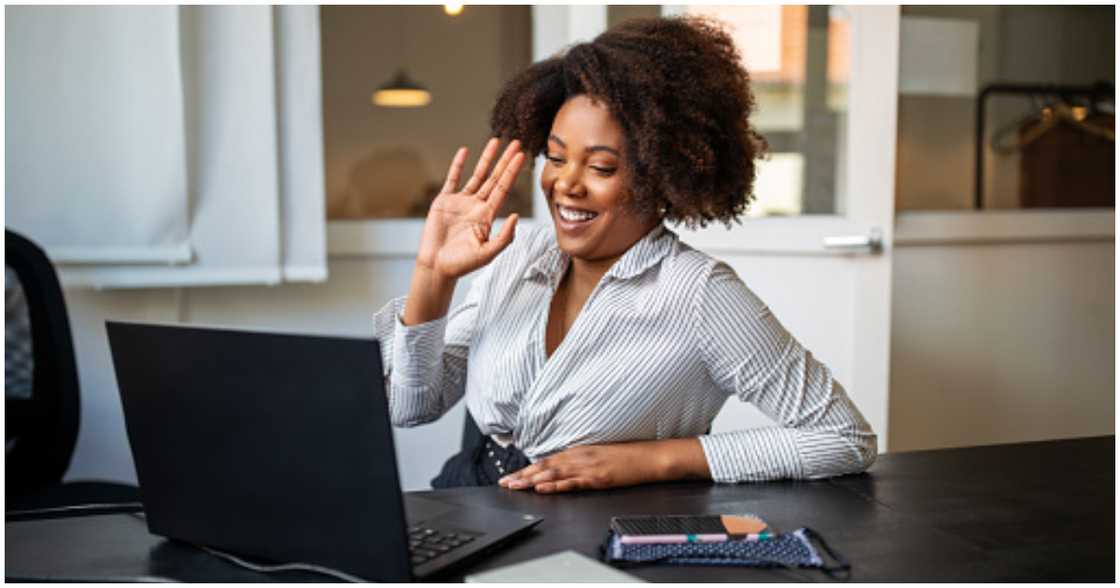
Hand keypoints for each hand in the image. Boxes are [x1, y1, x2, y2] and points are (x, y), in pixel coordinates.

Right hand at [416, 138, 525, 280]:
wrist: (437, 267)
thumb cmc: (462, 264)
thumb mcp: (488, 253)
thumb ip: (504, 237)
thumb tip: (517, 216)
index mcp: (488, 216)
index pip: (504, 188)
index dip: (512, 172)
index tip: (521, 156)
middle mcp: (477, 206)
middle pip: (495, 177)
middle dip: (505, 161)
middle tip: (516, 143)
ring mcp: (461, 202)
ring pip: (477, 175)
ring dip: (486, 158)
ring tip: (496, 141)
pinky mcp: (444, 201)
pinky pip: (452, 179)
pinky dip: (458, 165)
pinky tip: (465, 151)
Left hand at [497, 438, 710, 493]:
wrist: (650, 456)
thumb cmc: (627, 456)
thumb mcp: (600, 454)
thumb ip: (580, 460)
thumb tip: (561, 469)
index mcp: (580, 450)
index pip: (547, 461)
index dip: (527, 469)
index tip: (511, 476)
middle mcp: (581, 456)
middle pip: (545, 467)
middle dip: (522, 476)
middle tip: (504, 483)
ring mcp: (589, 466)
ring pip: (554, 474)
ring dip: (532, 481)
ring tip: (515, 487)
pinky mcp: (599, 477)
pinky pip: (574, 482)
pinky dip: (556, 486)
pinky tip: (543, 489)